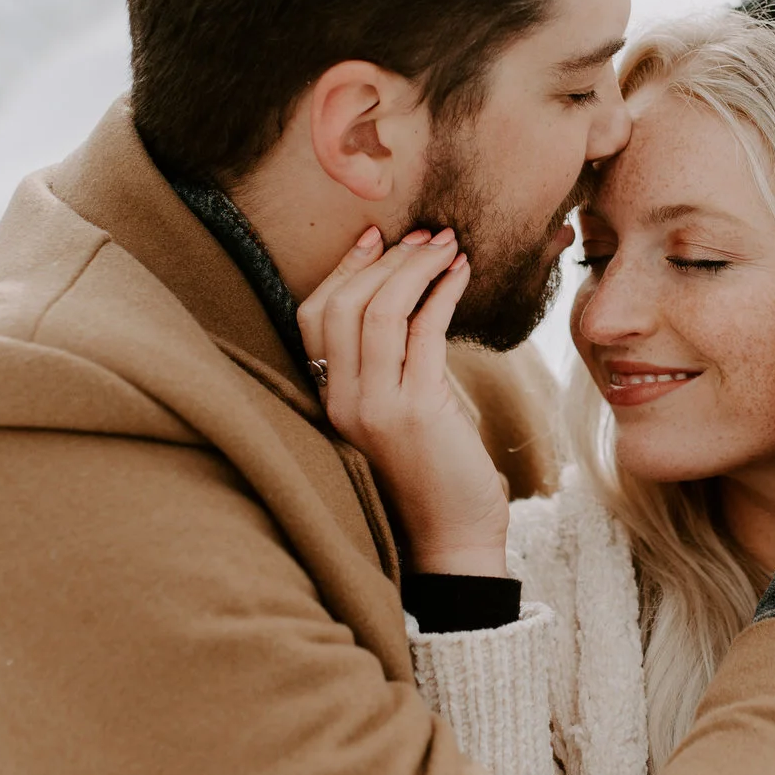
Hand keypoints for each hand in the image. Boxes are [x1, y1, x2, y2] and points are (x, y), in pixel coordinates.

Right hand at [297, 226, 509, 576]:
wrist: (453, 541)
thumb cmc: (433, 475)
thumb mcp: (400, 413)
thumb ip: (393, 365)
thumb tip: (414, 302)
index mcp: (328, 401)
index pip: (313, 316)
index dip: (342, 269)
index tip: (374, 236)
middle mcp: (341, 402)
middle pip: (343, 304)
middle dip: (385, 258)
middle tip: (423, 233)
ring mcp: (374, 408)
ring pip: (379, 310)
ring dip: (416, 267)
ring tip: (446, 245)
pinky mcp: (417, 411)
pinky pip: (423, 331)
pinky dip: (443, 293)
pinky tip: (462, 275)